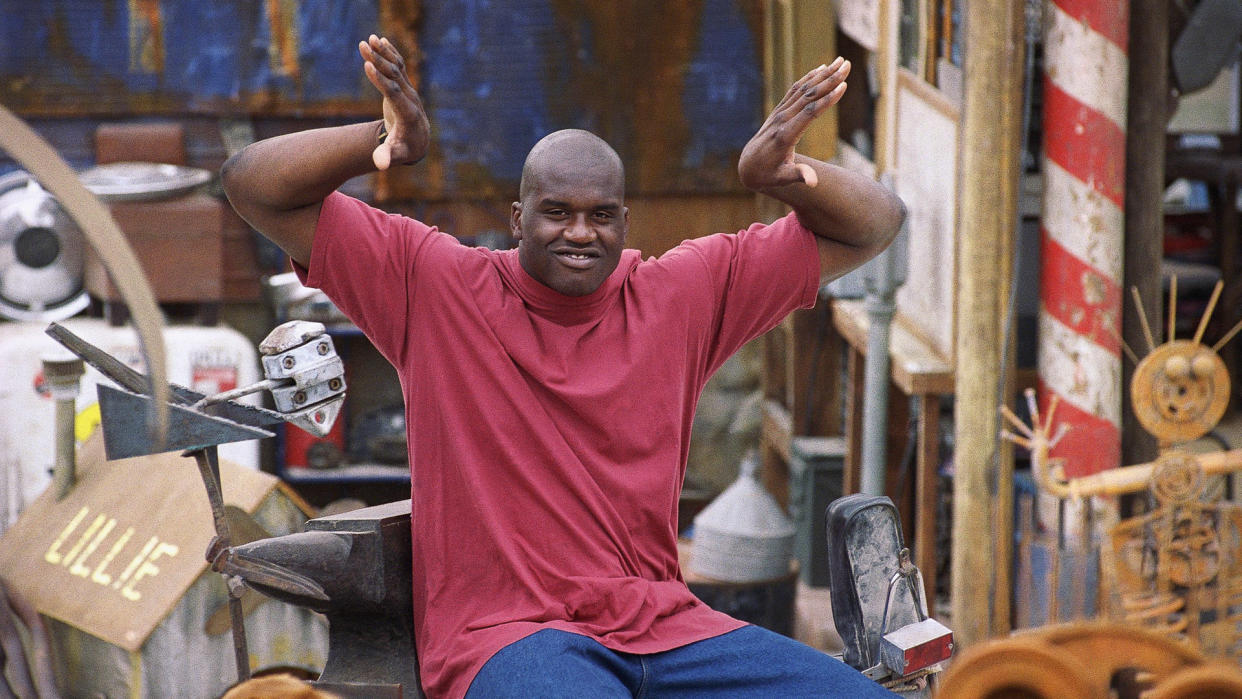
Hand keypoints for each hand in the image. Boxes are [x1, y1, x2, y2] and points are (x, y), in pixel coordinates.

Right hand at [359, 35, 430, 169]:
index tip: (368, 66)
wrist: (418, 141)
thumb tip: (380, 164)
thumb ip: (388, 156)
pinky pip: (398, 66)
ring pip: (397, 68)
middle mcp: (411, 98)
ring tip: (369, 38)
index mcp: (407, 113)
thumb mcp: (396, 154)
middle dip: (379, 60)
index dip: (381, 80)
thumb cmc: (404, 148)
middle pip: (395, 75)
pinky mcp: (405, 86)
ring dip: (383, 53)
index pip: (394, 93)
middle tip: (363, 45)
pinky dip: (389, 53)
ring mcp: (409, 90)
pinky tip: (379, 40)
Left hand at [738, 58, 849, 191]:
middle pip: (809, 95)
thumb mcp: (782, 179)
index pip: (808, 113)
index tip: (843, 86)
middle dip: (829, 79)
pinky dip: (810, 78)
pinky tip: (822, 68)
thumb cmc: (768, 175)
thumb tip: (813, 182)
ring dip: (823, 74)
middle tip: (847, 65)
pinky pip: (796, 90)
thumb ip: (798, 176)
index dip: (826, 100)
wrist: (749, 165)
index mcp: (785, 135)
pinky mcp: (780, 110)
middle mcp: (782, 120)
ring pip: (803, 89)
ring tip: (841, 62)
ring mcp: (780, 113)